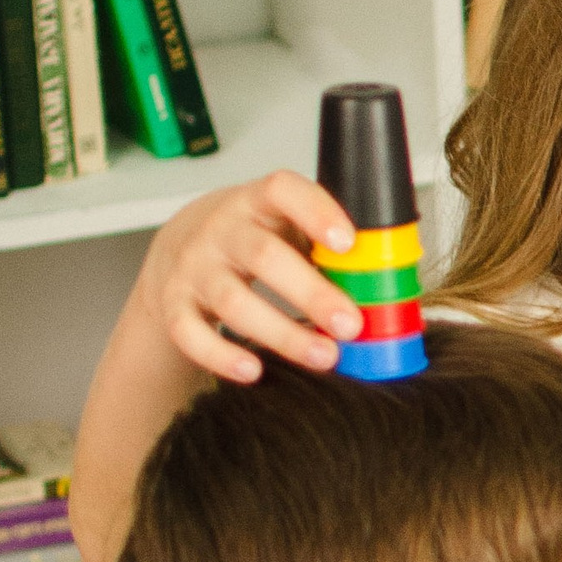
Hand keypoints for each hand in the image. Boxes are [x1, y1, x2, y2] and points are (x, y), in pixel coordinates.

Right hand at [130, 174, 363, 384]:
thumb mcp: (289, 227)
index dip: (315, 212)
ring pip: (233, 301)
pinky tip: (254, 370)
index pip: (284, 191)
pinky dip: (221, 355)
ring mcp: (194, 266)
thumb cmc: (257, 239)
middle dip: (311, 294)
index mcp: (258, 202)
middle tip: (352, 325)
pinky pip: (190, 332)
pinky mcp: (173, 303)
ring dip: (282, 333)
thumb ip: (330, 250)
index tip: (348, 242)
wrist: (184, 247)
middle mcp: (221, 230)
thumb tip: (388, 290)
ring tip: (324, 357)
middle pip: (263, 256)